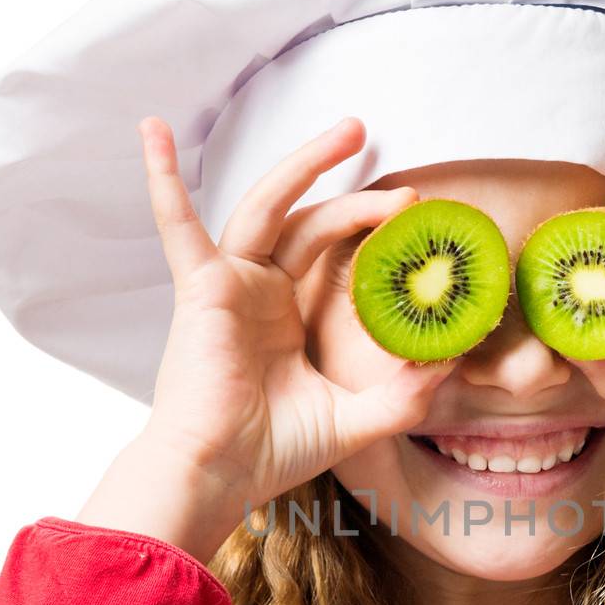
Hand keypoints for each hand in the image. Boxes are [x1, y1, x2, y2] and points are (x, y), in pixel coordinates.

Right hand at [133, 114, 456, 509]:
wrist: (220, 475)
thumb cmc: (272, 453)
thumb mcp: (356, 420)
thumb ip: (404, 394)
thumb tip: (452, 361)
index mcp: (282, 314)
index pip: (327, 250)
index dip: (367, 226)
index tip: (413, 213)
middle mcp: (255, 291)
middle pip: (305, 218)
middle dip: (343, 181)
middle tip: (383, 151)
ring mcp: (226, 284)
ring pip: (267, 206)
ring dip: (303, 164)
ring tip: (350, 130)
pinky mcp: (201, 289)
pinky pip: (177, 226)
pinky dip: (162, 179)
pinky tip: (152, 129)